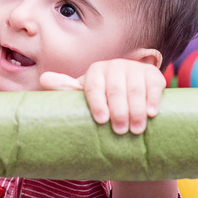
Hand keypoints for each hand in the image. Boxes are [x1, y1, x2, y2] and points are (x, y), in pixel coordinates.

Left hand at [40, 59, 165, 134]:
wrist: (130, 90)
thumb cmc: (103, 96)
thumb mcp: (85, 93)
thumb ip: (66, 88)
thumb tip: (43, 80)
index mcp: (96, 71)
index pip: (94, 86)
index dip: (97, 102)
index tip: (101, 120)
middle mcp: (115, 66)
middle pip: (116, 90)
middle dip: (119, 111)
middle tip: (120, 130)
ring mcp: (136, 69)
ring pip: (135, 90)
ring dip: (136, 110)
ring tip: (136, 129)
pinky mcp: (154, 75)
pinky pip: (154, 87)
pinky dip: (153, 100)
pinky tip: (151, 113)